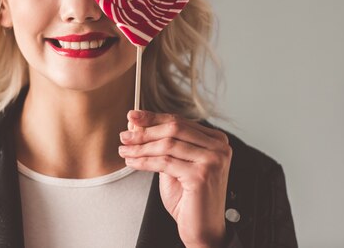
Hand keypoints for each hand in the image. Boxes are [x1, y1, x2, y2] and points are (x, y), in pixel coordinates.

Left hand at [118, 110, 231, 247]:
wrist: (203, 228)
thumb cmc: (189, 197)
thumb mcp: (174, 164)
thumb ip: (161, 144)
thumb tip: (135, 123)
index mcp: (215, 139)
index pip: (179, 121)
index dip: (153, 117)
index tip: (132, 116)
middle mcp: (219, 147)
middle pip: (173, 129)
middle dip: (145, 131)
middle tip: (124, 136)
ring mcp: (212, 160)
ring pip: (167, 145)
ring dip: (140, 147)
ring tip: (124, 150)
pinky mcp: (201, 175)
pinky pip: (164, 162)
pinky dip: (144, 161)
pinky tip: (132, 162)